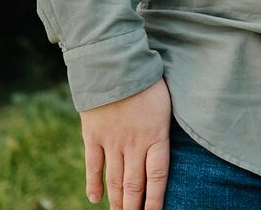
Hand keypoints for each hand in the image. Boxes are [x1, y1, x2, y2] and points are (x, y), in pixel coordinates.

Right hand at [79, 77, 170, 209]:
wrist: (114, 66)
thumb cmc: (147, 82)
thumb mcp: (167, 104)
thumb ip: (164, 128)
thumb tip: (167, 145)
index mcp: (156, 136)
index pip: (158, 176)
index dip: (156, 199)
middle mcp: (134, 144)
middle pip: (134, 184)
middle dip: (134, 206)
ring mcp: (111, 142)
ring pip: (115, 180)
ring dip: (117, 200)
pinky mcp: (93, 137)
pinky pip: (93, 166)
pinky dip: (94, 184)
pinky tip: (96, 198)